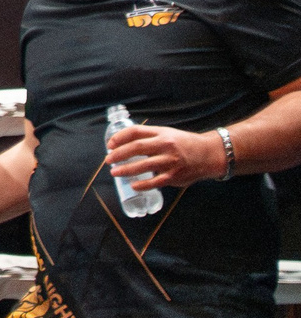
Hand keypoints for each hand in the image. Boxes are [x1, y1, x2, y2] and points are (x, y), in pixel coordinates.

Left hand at [108, 122, 228, 190]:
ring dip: (126, 169)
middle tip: (108, 160)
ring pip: (144, 165)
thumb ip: (149, 137)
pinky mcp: (175, 176)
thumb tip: (124, 143)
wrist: (209, 154)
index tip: (109, 144)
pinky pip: (156, 181)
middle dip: (119, 154)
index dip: (120, 137)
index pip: (135, 132)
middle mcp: (166, 146)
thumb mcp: (167, 134)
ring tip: (114, 172)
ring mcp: (171, 161)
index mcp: (162, 134)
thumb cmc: (184, 144)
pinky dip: (143, 184)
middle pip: (137, 148)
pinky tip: (133, 185)